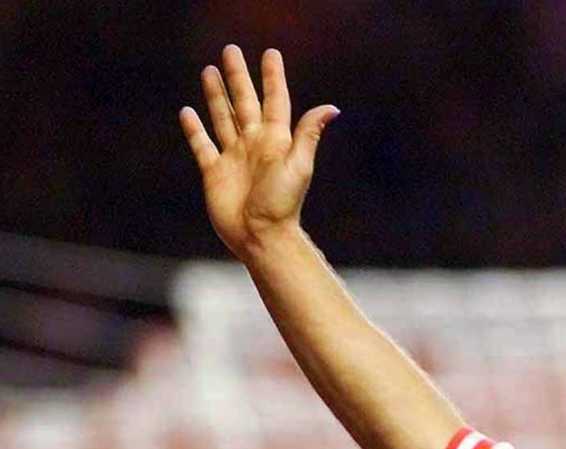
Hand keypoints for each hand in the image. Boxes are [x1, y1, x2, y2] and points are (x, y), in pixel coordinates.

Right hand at [179, 46, 338, 258]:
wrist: (260, 235)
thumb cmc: (282, 203)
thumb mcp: (298, 165)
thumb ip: (308, 135)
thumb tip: (332, 108)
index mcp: (275, 140)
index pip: (275, 100)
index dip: (273, 77)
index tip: (270, 53)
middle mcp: (254, 144)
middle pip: (244, 102)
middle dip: (238, 77)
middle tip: (230, 50)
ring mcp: (234, 157)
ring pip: (223, 117)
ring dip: (216, 96)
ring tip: (209, 71)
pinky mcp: (214, 172)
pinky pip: (203, 145)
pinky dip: (195, 129)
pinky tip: (188, 112)